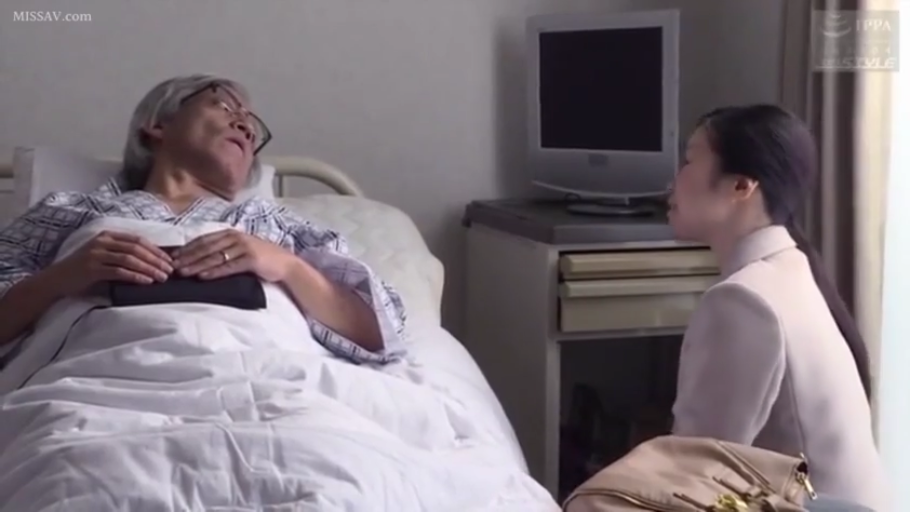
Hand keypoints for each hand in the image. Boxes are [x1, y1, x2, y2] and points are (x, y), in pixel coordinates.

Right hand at [51, 230, 173, 295]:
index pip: (138, 240)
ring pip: (129, 259)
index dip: (156, 250)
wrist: (56, 280)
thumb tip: (152, 261)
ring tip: (162, 277)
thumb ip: (122, 254)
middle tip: (170, 271)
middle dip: (156, 260)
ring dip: (149, 268)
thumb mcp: (104, 256)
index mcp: (108, 236)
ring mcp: (96, 254)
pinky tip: (146, 281)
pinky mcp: (92, 268)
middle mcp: (102, 242)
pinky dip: (135, 276)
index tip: (170, 260)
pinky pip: (118, 271)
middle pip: (136, 249)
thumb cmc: (84, 270)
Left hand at [172, 229, 296, 281]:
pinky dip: (214, 272)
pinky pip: (228, 267)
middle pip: (206, 248)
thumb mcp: (241, 248)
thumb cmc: (262, 257)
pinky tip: (203, 276)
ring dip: (197, 265)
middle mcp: (236, 237)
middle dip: (188, 257)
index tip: (174, 256)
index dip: (188, 248)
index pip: (204, 240)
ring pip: (215, 257)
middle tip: (173, 266)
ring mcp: (244, 248)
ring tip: (183, 272)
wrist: (285, 263)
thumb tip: (200, 256)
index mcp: (231, 233)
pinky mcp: (250, 260)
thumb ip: (224, 249)